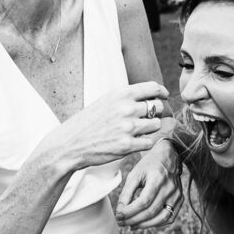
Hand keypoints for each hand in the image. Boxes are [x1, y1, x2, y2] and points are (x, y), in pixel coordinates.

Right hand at [33, 81, 168, 171]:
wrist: (69, 144)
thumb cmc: (89, 122)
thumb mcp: (106, 101)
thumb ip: (129, 98)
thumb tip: (155, 97)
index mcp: (121, 94)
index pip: (153, 88)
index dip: (162, 93)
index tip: (164, 97)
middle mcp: (126, 108)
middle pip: (159, 107)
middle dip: (156, 113)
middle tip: (147, 119)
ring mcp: (128, 127)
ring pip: (156, 125)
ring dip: (150, 129)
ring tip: (137, 131)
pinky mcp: (127, 145)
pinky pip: (149, 142)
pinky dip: (144, 143)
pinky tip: (133, 142)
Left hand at [115, 141, 181, 228]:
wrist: (168, 157)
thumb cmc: (149, 166)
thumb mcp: (135, 175)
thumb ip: (126, 193)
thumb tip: (120, 212)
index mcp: (158, 178)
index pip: (143, 202)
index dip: (130, 212)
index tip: (118, 216)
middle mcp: (170, 188)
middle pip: (151, 211)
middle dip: (134, 220)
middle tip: (122, 222)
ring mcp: (177, 195)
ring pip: (162, 218)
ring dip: (145, 225)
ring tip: (132, 225)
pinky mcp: (180, 199)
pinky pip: (170, 217)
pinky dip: (157, 224)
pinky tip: (145, 223)